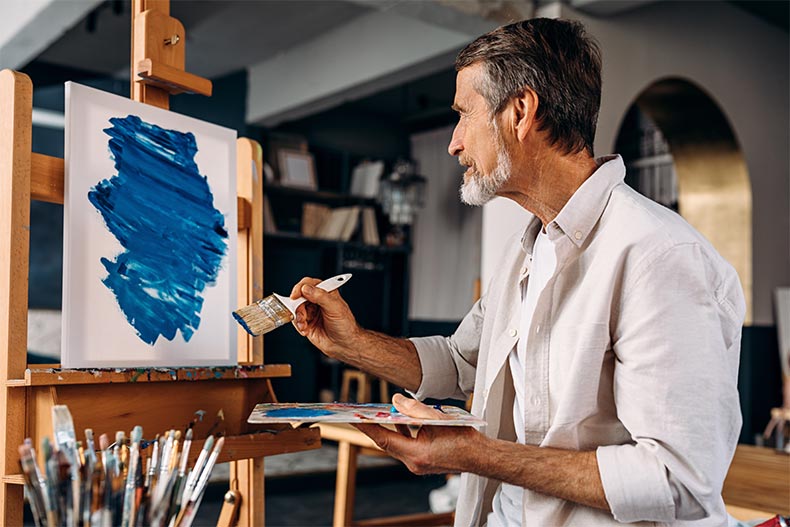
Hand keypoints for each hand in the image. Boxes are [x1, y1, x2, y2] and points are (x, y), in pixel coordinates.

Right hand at [289, 277, 360, 357]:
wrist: (345, 345)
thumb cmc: (346, 325)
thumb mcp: (335, 308)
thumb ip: (321, 296)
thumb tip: (306, 289)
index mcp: (326, 293)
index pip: (309, 284)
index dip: (300, 288)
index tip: (295, 296)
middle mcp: (317, 301)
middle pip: (299, 297)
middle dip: (297, 306)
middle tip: (300, 314)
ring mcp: (311, 312)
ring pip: (295, 309)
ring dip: (298, 318)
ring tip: (304, 325)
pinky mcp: (306, 323)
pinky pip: (295, 321)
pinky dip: (298, 326)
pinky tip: (305, 330)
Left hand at [354, 393, 482, 474]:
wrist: (481, 456)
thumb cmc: (464, 440)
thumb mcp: (438, 419)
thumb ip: (415, 409)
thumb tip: (396, 400)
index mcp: (416, 454)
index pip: (384, 439)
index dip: (367, 427)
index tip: (353, 417)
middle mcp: (414, 462)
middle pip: (388, 442)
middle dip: (377, 426)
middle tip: (363, 413)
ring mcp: (418, 463)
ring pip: (398, 443)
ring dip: (391, 428)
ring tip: (383, 413)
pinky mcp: (424, 460)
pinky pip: (407, 445)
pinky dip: (404, 433)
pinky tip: (405, 421)